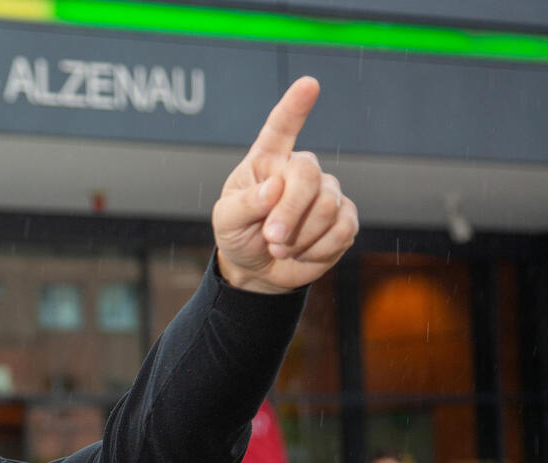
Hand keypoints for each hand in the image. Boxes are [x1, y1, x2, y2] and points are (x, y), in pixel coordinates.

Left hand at [212, 76, 358, 293]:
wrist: (259, 269)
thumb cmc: (239, 235)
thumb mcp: (226, 221)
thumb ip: (245, 204)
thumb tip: (274, 189)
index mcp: (266, 161)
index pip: (280, 129)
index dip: (295, 107)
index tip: (308, 84)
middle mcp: (299, 171)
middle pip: (308, 176)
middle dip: (289, 212)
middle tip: (271, 237)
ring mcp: (325, 192)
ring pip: (327, 206)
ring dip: (299, 236)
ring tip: (280, 246)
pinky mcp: (344, 218)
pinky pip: (342, 230)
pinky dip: (317, 249)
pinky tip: (302, 251)